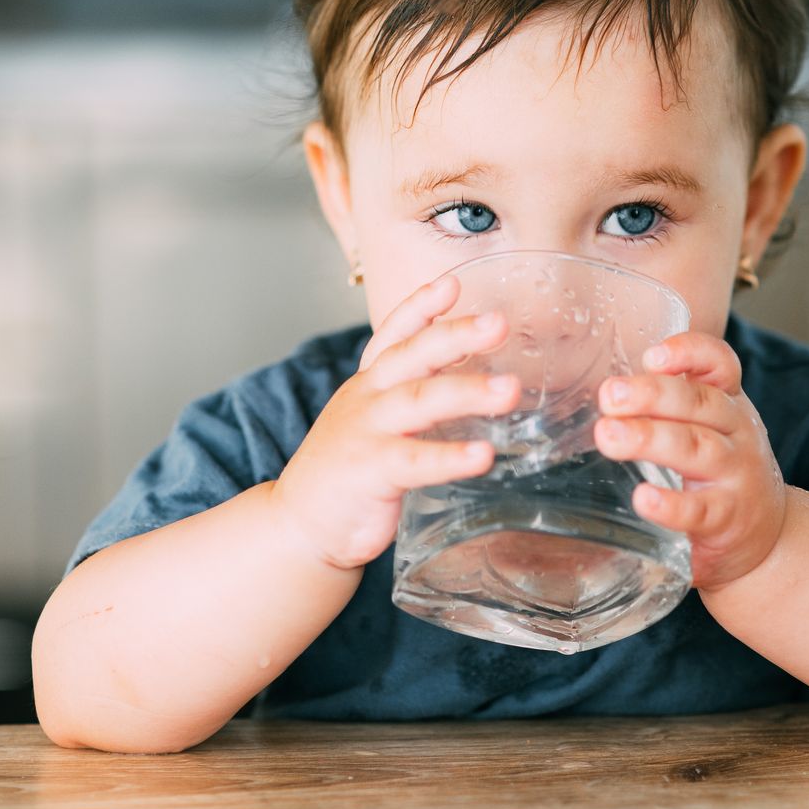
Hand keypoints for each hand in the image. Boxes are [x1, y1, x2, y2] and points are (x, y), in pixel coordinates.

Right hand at [271, 275, 519, 570]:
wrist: (299, 525)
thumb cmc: (350, 469)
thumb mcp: (376, 419)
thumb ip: (415, 395)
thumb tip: (477, 379)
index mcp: (371, 382)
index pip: (394, 334)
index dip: (421, 306)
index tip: (453, 284)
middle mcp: (367, 398)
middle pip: (413, 355)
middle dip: (457, 335)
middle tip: (499, 323)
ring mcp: (366, 432)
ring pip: (419, 401)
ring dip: (467, 392)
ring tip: (509, 390)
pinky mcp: (369, 472)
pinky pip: (415, 460)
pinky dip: (450, 457)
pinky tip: (483, 455)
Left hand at [593, 331, 785, 588]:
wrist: (767, 533)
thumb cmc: (723, 469)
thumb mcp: (710, 426)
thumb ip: (671, 402)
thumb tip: (606, 387)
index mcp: (728, 402)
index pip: (720, 364)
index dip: (689, 353)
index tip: (651, 356)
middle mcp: (737, 431)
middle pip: (699, 402)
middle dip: (651, 394)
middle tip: (609, 396)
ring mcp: (736, 474)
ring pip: (696, 448)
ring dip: (649, 438)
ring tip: (609, 436)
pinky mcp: (727, 517)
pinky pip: (699, 509)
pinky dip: (671, 505)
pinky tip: (643, 498)